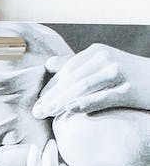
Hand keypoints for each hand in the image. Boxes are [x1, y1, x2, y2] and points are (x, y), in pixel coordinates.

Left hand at [32, 44, 149, 118]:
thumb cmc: (129, 77)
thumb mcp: (103, 65)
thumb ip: (78, 65)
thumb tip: (50, 64)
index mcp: (96, 52)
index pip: (67, 70)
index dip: (51, 87)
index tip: (38, 102)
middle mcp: (105, 58)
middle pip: (72, 79)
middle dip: (51, 96)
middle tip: (36, 112)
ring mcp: (118, 72)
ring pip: (83, 88)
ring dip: (61, 101)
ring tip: (47, 114)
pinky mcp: (129, 89)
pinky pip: (103, 97)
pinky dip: (86, 103)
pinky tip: (71, 110)